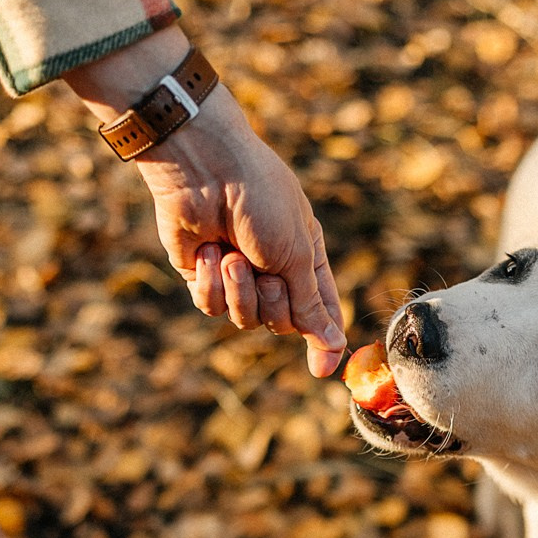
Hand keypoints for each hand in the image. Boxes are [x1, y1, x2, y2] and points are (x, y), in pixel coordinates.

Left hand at [64, 28, 345, 376]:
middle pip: (282, 322)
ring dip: (240, 291)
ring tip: (232, 255)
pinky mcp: (203, 276)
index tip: (323, 370)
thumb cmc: (261, 198)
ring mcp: (238, 274)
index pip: (320, 312)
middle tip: (263, 268)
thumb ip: (312, 304)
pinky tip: (208, 252)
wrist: (205, 167)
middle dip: (273, 301)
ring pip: (245, 319)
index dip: (323, 340)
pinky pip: (211, 306)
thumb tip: (333, 346)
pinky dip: (212, 284)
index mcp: (305, 258)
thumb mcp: (297, 253)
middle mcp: (274, 269)